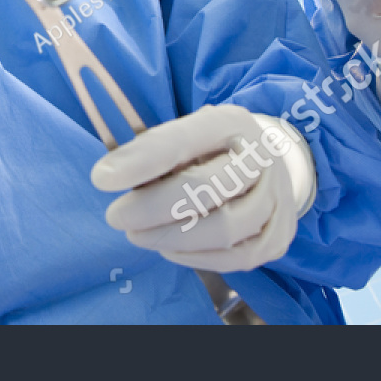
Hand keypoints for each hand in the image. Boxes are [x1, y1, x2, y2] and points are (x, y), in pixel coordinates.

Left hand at [91, 105, 314, 273]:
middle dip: (152, 207)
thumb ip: (157, 150)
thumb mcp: (190, 132)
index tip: (102, 178)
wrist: (271, 166)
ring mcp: (275, 200)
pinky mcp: (278, 237)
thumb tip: (112, 173)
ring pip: (223, 228)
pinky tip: (168, 248)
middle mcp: (261, 159)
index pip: (184, 139)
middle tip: (116, 215)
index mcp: (232, 123)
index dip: (142, 160)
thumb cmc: (214, 148)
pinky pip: (235, 257)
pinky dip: (195, 257)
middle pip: (206, 188)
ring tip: (138, 234)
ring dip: (171, 237)